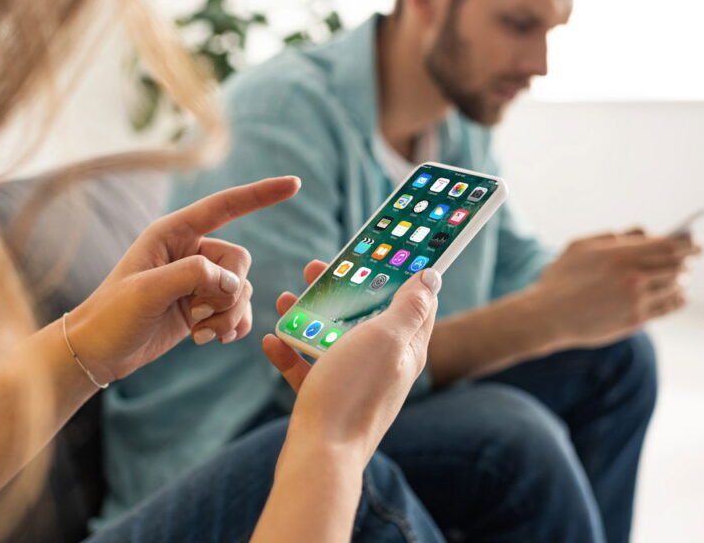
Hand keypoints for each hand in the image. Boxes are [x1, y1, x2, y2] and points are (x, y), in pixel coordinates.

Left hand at [66, 176, 299, 381]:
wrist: (97, 352)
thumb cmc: (113, 314)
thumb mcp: (148, 290)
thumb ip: (194, 275)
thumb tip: (233, 282)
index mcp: (173, 233)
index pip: (225, 206)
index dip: (261, 195)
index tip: (295, 184)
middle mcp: (189, 252)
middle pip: (240, 261)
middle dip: (230, 291)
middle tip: (201, 314)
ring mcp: (197, 281)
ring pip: (242, 289)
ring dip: (229, 315)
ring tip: (201, 333)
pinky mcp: (201, 307)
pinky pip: (237, 310)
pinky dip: (232, 326)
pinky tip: (212, 340)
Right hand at [262, 261, 440, 462]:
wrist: (319, 456)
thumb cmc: (354, 393)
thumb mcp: (386, 339)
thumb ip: (408, 307)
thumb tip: (432, 278)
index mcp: (406, 349)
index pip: (415, 302)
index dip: (401, 272)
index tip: (382, 248)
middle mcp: (384, 365)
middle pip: (365, 316)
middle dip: (342, 289)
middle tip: (316, 267)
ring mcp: (354, 383)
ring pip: (332, 338)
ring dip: (309, 316)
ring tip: (286, 298)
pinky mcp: (326, 399)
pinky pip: (307, 368)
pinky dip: (290, 352)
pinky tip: (271, 340)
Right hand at [533, 229, 700, 349]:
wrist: (547, 316)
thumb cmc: (560, 279)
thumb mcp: (580, 247)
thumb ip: (612, 236)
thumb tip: (642, 232)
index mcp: (620, 254)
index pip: (669, 245)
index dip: (687, 242)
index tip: (695, 241)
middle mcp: (633, 277)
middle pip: (677, 265)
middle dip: (689, 260)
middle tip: (694, 257)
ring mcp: (636, 300)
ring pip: (674, 287)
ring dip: (681, 280)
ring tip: (681, 277)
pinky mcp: (635, 320)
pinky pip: (667, 308)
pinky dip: (677, 300)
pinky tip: (678, 296)